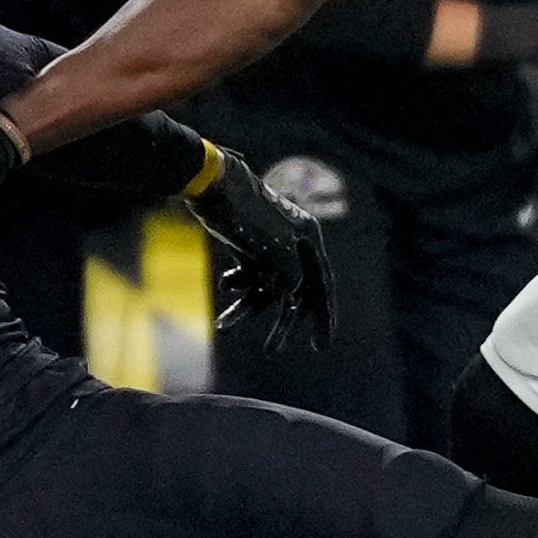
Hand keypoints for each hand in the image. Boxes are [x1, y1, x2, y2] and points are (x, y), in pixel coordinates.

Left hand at [189, 152, 333, 349]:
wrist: (214, 187)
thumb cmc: (249, 216)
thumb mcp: (275, 250)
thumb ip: (289, 277)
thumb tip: (290, 296)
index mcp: (309, 240)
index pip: (322, 286)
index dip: (323, 318)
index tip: (320, 347)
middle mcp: (294, 245)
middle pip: (294, 292)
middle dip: (280, 322)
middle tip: (272, 350)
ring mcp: (270, 245)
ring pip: (265, 286)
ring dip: (246, 307)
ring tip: (224, 326)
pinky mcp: (249, 246)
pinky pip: (248, 276)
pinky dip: (237, 286)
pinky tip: (226, 287)